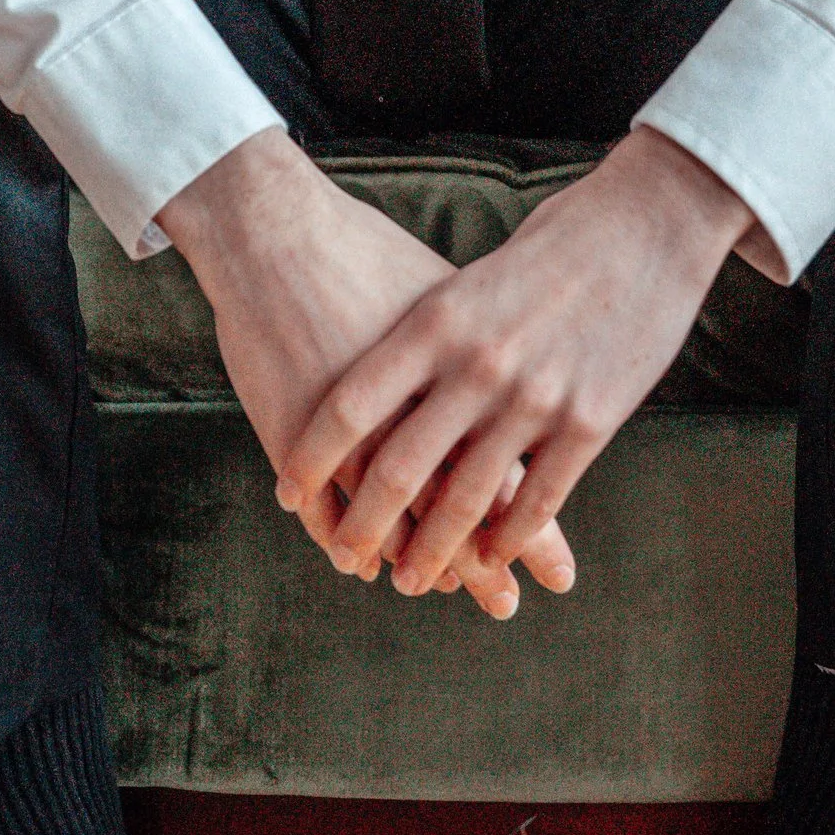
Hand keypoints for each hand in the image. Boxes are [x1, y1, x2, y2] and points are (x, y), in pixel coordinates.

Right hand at [157, 130, 575, 618]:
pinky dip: (338, 538)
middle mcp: (418, 411)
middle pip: (456, 511)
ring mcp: (354, 429)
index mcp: (466, 378)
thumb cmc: (367, 252)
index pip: (511, 474)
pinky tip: (350, 561)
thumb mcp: (446, 300)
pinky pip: (325, 509)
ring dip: (405, 558)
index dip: (530, 530)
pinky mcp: (296, 434)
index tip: (558, 575)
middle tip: (502, 605)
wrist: (276, 228)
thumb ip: (484, 357)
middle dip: (478, 565)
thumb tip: (529, 387)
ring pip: (390, 521)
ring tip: (418, 586)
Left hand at [278, 126, 754, 598]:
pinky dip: (507, 540)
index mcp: (437, 320)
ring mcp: (535, 397)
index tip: (289, 493)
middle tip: (347, 558)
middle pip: (398, 468)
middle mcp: (477, 364)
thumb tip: (382, 386)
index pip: (351, 407)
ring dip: (433, 552)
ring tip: (409, 580)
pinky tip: (489, 559)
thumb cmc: (552, 241)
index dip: (312, 459)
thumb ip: (430, 336)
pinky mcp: (590, 421)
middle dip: (364, 526)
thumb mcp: (470, 279)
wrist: (649, 221)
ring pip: (467, 501)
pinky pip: (539, 501)